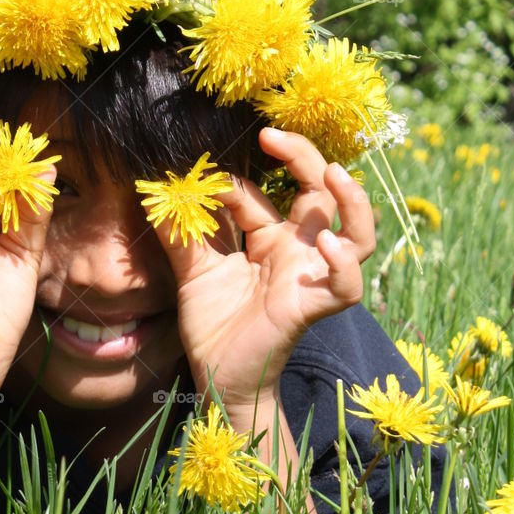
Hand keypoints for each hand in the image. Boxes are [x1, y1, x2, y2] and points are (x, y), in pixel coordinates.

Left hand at [147, 127, 375, 411]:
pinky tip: (322, 244)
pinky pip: (346, 285)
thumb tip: (156, 192)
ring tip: (334, 174)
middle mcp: (297, 251)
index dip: (230, 181)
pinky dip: (342, 262)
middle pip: (322, 192)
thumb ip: (181, 234)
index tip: (198, 181)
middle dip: (304, 156)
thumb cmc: (213, 325)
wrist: (218, 379)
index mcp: (270, 238)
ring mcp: (310, 276)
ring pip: (358, 233)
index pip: (261, 192)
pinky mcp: (311, 306)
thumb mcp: (191, 271)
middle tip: (272, 134)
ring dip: (353, 201)